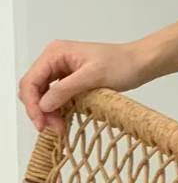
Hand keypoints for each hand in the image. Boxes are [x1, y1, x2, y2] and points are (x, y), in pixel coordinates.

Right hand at [18, 38, 151, 136]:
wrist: (141, 63)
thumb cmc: (122, 64)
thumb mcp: (93, 77)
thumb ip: (65, 89)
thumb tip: (43, 105)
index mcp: (55, 53)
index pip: (31, 80)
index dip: (32, 104)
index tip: (41, 124)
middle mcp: (54, 59)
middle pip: (34, 89)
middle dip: (40, 110)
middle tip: (54, 129)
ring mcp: (61, 70)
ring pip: (43, 95)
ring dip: (48, 112)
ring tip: (60, 128)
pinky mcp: (70, 80)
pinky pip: (56, 97)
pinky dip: (57, 110)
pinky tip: (64, 121)